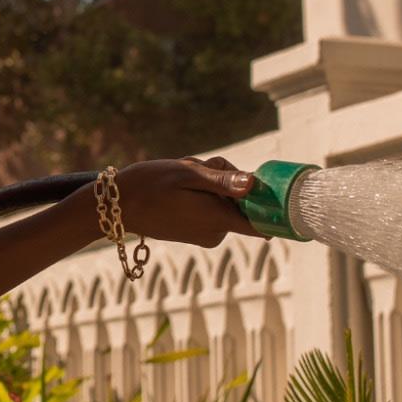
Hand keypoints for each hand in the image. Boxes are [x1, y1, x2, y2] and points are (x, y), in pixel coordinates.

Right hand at [108, 156, 264, 246]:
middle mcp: (216, 232)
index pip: (263, 224)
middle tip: (198, 167)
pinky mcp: (197, 232)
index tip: (283, 192)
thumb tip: (254, 184)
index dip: (277, 209)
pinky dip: (202, 193)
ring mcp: (206, 234)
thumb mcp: (187, 175)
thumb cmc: (150, 186)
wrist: (117, 205)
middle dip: (227, 179)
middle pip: (242, 200)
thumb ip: (222, 180)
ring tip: (182, 178)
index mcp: (218, 219)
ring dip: (211, 184)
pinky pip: (212, 207)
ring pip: (226, 200)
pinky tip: (178, 188)